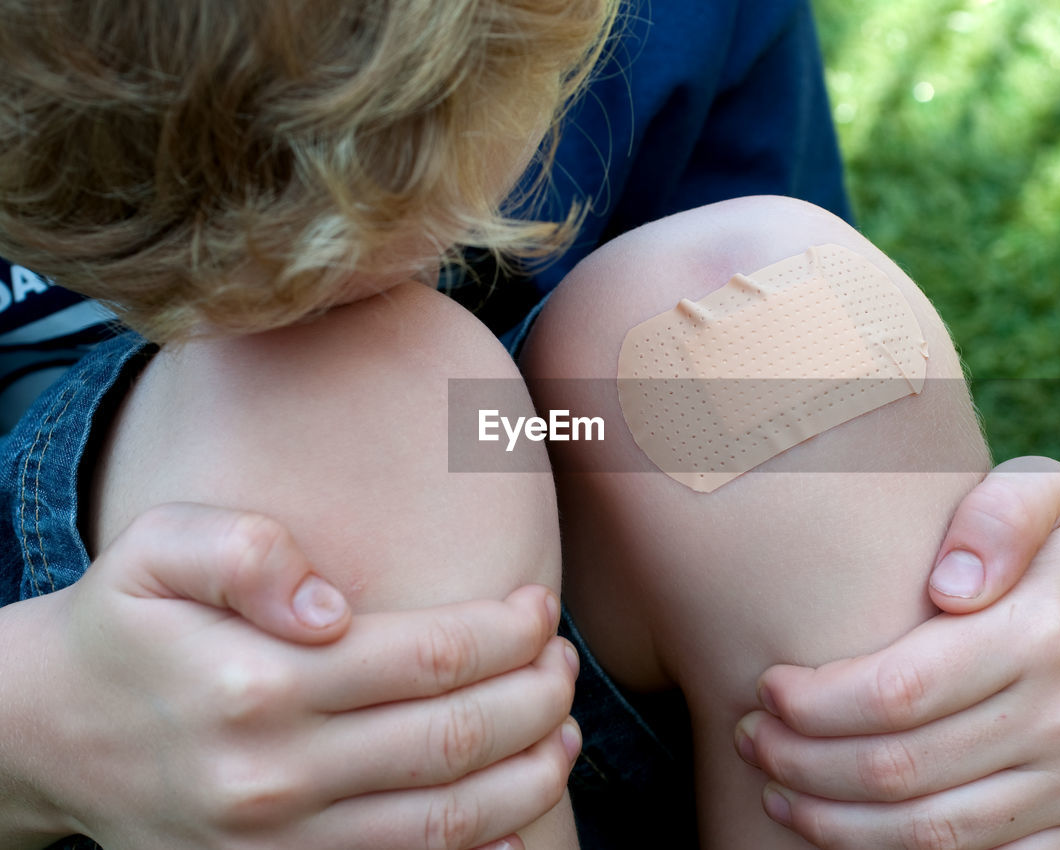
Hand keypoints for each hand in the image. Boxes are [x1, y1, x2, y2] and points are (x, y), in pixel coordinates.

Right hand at [11, 503, 577, 849]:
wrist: (50, 735)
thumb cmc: (125, 626)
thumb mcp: (157, 549)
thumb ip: (245, 551)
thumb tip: (330, 605)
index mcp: (256, 682)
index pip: (432, 656)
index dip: (508, 630)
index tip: (540, 605)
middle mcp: (272, 774)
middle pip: (456, 738)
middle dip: (538, 696)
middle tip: (564, 662)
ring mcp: (278, 842)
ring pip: (448, 819)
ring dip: (531, 775)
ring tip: (565, 729)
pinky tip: (520, 820)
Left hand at [735, 457, 1059, 848]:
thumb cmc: (1054, 548)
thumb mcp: (1040, 492)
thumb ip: (996, 514)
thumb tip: (951, 586)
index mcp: (1046, 634)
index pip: (898, 692)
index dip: (815, 703)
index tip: (767, 687)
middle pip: (899, 769)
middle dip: (802, 761)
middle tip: (751, 737)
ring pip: (927, 834)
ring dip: (832, 821)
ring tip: (777, 787)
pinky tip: (842, 827)